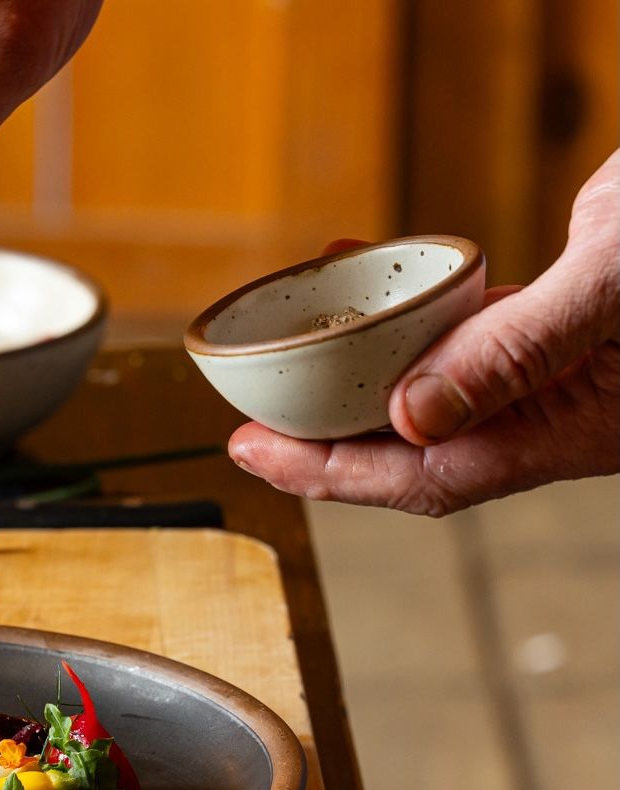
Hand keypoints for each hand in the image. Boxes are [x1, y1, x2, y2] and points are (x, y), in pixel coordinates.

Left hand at [228, 150, 619, 515]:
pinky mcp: (545, 327)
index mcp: (563, 427)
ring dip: (351, 380)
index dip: (329, 474)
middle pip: (406, 447)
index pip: (421, 474)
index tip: (252, 455)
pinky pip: (452, 339)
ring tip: (284, 353)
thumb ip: (517, 353)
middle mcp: (544, 413)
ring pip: (423, 395)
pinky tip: (358, 276)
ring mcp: (544, 374)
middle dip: (321, 442)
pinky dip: (398, 321)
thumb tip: (412, 418)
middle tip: (244, 420)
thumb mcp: (613, 288)